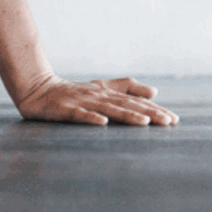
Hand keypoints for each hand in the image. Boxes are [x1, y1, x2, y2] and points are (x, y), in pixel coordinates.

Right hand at [16, 76, 179, 125]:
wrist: (37, 89)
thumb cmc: (72, 92)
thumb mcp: (101, 88)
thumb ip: (126, 88)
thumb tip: (155, 91)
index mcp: (107, 92)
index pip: (135, 101)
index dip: (155, 109)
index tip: (174, 120)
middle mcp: (98, 96)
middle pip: (127, 104)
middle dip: (148, 113)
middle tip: (168, 122)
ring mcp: (82, 102)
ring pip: (108, 109)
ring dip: (126, 115)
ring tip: (144, 123)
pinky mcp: (65, 109)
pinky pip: (79, 115)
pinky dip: (91, 118)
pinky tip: (102, 123)